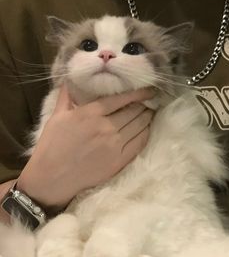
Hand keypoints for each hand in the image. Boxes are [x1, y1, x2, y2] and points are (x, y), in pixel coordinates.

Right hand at [17, 86, 154, 209]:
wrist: (53, 177)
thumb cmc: (52, 145)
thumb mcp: (56, 117)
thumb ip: (66, 97)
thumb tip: (71, 79)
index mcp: (91, 113)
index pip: (122, 99)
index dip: (139, 92)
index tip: (149, 89)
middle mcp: (106, 127)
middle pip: (134, 111)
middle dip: (144, 104)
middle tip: (149, 102)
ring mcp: (115, 145)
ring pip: (140, 126)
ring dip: (147, 117)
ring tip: (150, 113)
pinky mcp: (119, 161)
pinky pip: (139, 143)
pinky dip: (145, 133)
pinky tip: (146, 129)